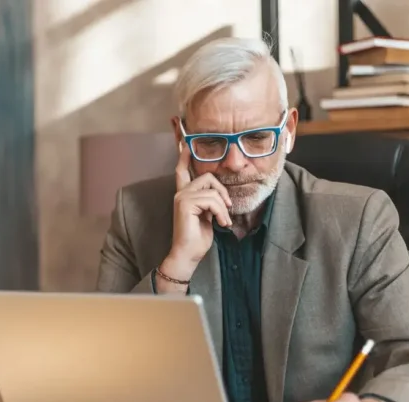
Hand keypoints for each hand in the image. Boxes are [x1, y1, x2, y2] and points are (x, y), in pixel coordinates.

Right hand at [160, 146, 232, 282]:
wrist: (188, 254)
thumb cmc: (197, 239)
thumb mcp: (207, 216)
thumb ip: (209, 202)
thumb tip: (220, 195)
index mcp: (184, 194)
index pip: (182, 170)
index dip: (184, 155)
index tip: (185, 140)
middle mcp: (181, 193)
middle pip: (207, 176)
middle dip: (222, 191)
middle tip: (228, 207)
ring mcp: (181, 197)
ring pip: (212, 190)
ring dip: (223, 207)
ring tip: (224, 221)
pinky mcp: (185, 204)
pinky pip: (211, 200)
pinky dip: (221, 212)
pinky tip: (221, 223)